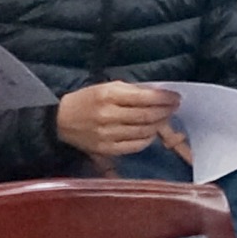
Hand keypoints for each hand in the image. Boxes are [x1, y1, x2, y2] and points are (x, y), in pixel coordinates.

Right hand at [56, 80, 178, 158]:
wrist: (61, 122)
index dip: (164, 98)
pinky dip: (147, 139)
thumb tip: (157, 96)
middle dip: (165, 111)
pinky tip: (151, 132)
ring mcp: (108, 134)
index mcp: (109, 95)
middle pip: (147, 115)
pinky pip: (135, 146)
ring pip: (143, 131)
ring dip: (159, 125)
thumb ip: (130, 91)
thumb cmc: (87, 100)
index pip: (145, 97)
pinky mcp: (107, 149)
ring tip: (165, 118)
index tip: (176, 97)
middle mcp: (109, 115)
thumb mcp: (106, 87)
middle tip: (174, 108)